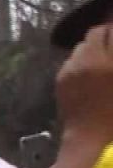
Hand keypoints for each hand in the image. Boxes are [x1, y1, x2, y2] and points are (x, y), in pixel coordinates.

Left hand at [57, 24, 112, 142]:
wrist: (89, 135)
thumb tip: (111, 46)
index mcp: (110, 63)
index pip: (112, 32)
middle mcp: (89, 61)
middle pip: (96, 33)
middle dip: (106, 35)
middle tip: (112, 42)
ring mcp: (71, 68)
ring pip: (81, 45)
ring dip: (92, 47)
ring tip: (101, 58)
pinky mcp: (60, 77)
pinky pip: (71, 59)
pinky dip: (80, 60)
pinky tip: (88, 72)